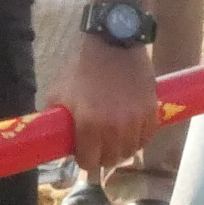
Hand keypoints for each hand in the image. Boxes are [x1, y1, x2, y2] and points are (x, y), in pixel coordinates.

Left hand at [54, 0, 163, 175]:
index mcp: (89, 124)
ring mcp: (135, 120)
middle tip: (99, 144)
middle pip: (111, 160)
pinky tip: (131, 131)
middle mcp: (114, 127)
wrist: (113, 42)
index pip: (89, 162)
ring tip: (115, 138)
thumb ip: (56, 120)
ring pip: (130, 151)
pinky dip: (139, 138)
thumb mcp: (58, 93)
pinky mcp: (151, 111)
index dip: (84, 158)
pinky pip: (147, 137)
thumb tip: (51, 140)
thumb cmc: (82, 67)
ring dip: (121, 148)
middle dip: (102, 155)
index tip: (83, 151)